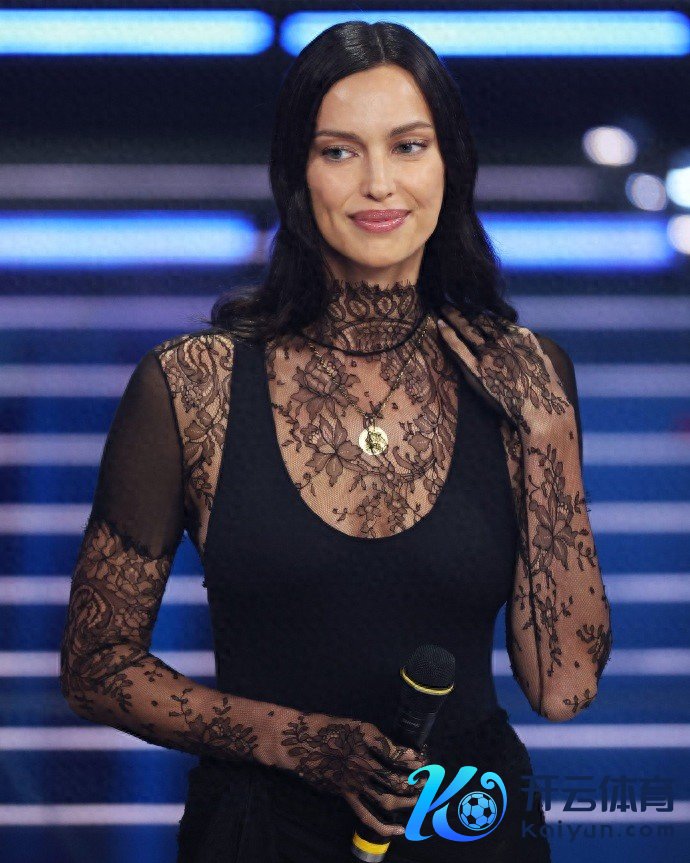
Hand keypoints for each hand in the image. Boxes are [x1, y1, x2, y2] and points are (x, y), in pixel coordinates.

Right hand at [274, 709, 430, 837]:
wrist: (300, 741)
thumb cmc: (329, 728)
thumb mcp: (357, 725)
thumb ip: (378, 739)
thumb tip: (400, 752)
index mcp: (367, 745)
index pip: (398, 756)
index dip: (415, 761)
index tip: (425, 762)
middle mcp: (363, 765)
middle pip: (396, 780)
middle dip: (416, 783)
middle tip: (429, 783)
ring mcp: (355, 782)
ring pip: (386, 799)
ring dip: (407, 802)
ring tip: (422, 801)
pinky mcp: (346, 794)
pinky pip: (366, 814)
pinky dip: (384, 825)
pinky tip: (400, 830)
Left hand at [438, 304, 569, 434]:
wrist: (541, 410)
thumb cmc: (544, 390)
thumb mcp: (542, 359)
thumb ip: (528, 345)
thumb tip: (523, 337)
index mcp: (520, 336)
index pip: (496, 318)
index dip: (482, 311)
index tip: (472, 306)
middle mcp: (503, 340)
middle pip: (480, 319)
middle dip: (465, 310)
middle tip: (451, 301)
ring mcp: (488, 355)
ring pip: (467, 328)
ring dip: (454, 316)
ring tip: (443, 307)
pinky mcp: (476, 370)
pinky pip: (458, 347)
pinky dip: (448, 334)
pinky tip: (439, 324)